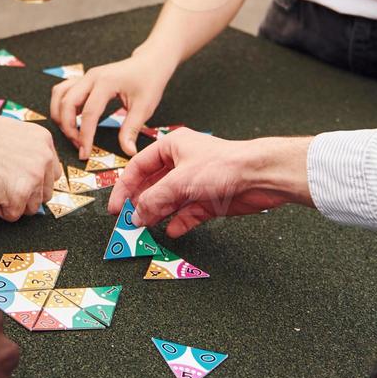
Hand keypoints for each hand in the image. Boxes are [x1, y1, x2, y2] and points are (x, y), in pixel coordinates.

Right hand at [0, 109, 62, 220]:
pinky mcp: (19, 194)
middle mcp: (44, 157)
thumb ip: (25, 153)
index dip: (30, 180)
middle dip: (22, 194)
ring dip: (10, 202)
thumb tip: (30, 175)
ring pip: (31, 208)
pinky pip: (13, 215)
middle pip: (44, 194)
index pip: (50, 173)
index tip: (13, 177)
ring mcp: (33, 176)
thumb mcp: (8, 134)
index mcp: (42, 140)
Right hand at [50, 52, 174, 157]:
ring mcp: (85, 76)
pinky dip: (61, 106)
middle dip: (68, 128)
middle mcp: (91, 77)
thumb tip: (128, 152)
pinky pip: (63, 90)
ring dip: (60, 116)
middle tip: (79, 146)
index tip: (84, 154)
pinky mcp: (84, 79)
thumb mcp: (145, 107)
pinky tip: (71, 119)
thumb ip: (131, 130)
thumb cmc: (149, 82)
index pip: (88, 113)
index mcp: (106, 82)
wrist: (150, 63)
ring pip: (59, 95)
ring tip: (72, 133)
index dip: (84, 136)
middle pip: (67, 103)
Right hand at [108, 132, 313, 236]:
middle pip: (153, 185)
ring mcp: (196, 182)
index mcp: (172, 146)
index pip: (139, 166)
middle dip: (141, 203)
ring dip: (158, 214)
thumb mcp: (179, 181)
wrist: (261, 176)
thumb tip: (135, 215)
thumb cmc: (223, 165)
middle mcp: (182, 163)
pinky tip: (171, 231)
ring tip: (145, 229)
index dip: (125, 187)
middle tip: (128, 221)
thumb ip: (154, 199)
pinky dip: (179, 222)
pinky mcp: (210, 199)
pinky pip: (188, 213)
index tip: (116, 207)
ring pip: (169, 201)